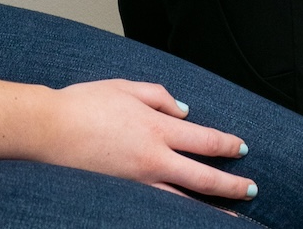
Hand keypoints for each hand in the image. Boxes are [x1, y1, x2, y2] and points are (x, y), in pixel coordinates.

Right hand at [40, 80, 254, 199]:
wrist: (50, 130)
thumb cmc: (85, 104)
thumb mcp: (127, 87)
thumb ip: (159, 97)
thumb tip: (184, 111)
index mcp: (156, 127)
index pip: (203, 139)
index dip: (226, 145)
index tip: (242, 148)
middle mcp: (153, 159)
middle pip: (202, 177)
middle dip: (231, 185)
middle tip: (251, 189)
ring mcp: (138, 182)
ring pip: (184, 200)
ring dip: (209, 207)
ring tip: (231, 216)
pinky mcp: (123, 195)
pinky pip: (159, 206)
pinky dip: (178, 212)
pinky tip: (186, 215)